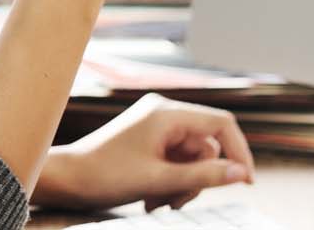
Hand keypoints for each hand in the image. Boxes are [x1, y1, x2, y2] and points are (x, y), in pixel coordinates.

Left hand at [32, 94, 255, 212]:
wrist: (67, 179)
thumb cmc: (106, 176)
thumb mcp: (160, 180)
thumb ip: (203, 177)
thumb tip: (241, 174)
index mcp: (168, 113)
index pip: (221, 124)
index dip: (240, 152)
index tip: (247, 183)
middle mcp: (164, 112)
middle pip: (207, 146)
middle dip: (198, 178)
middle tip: (176, 202)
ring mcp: (156, 125)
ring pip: (192, 158)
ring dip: (182, 184)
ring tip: (157, 202)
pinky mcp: (149, 139)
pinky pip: (176, 160)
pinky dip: (171, 181)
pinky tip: (151, 198)